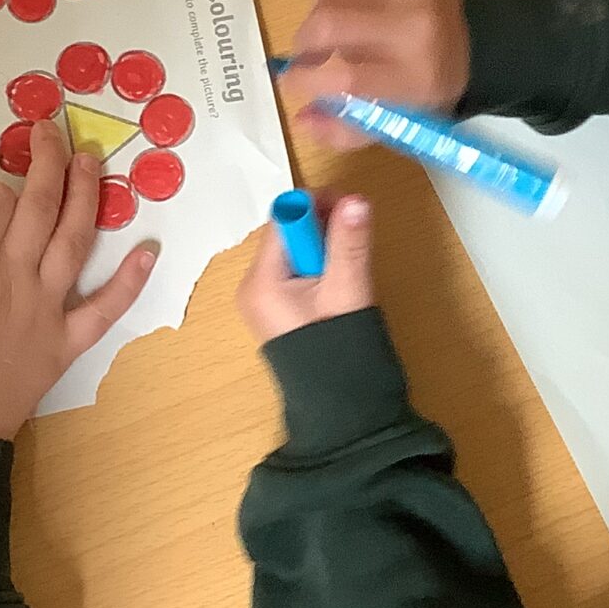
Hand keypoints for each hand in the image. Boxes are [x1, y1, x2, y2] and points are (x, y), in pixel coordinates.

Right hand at [0, 119, 158, 437]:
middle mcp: (7, 275)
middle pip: (35, 204)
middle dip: (47, 160)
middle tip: (53, 129)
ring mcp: (41, 307)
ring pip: (72, 240)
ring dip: (86, 196)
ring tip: (93, 160)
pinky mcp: (62, 342)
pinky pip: (102, 308)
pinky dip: (128, 280)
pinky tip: (150, 249)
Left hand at [235, 195, 374, 344]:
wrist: (338, 405)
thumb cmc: (337, 352)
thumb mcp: (347, 290)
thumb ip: (350, 243)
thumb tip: (355, 201)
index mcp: (261, 283)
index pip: (282, 223)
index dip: (313, 207)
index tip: (345, 204)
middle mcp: (253, 288)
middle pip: (287, 235)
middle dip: (321, 226)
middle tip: (354, 226)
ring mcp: (264, 300)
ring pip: (294, 252)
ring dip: (324, 245)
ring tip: (351, 256)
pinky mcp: (278, 309)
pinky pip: (295, 272)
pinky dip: (318, 265)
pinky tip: (339, 275)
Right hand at [281, 0, 466, 153]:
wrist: (493, 32)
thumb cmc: (440, 79)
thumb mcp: (404, 119)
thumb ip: (348, 128)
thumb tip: (301, 119)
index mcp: (417, 75)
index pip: (342, 77)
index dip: (305, 79)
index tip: (292, 81)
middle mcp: (415, 23)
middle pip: (328, 24)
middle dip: (304, 42)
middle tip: (307, 54)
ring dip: (318, 11)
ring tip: (334, 28)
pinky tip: (353, 2)